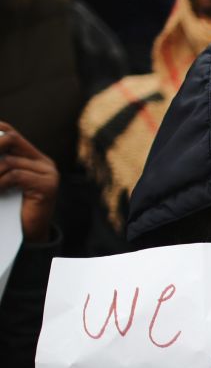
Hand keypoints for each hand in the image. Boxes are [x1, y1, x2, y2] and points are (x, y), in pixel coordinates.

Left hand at [0, 123, 59, 242]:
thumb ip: (0, 165)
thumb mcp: (1, 180)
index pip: (11, 132)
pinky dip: (0, 183)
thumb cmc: (11, 208)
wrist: (28, 235)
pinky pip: (16, 175)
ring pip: (9, 161)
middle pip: (11, 139)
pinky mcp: (48, 186)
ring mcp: (49, 173)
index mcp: (33, 158)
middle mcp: (44, 162)